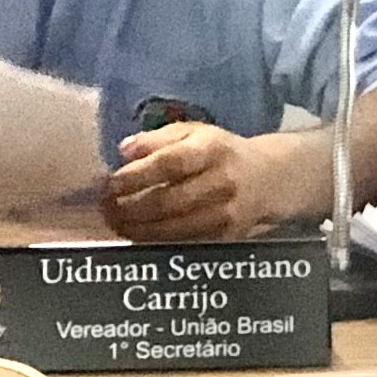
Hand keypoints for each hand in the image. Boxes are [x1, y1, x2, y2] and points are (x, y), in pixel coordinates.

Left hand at [103, 121, 291, 241]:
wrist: (271, 178)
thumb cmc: (222, 152)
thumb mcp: (195, 133)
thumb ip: (157, 139)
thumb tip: (124, 150)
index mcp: (212, 149)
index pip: (169, 164)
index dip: (135, 176)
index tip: (108, 183)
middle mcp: (222, 182)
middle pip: (167, 201)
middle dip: (128, 207)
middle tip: (105, 207)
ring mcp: (226, 214)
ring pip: (172, 228)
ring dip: (136, 228)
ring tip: (115, 222)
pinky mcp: (227, 238)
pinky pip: (182, 243)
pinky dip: (155, 241)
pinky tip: (137, 233)